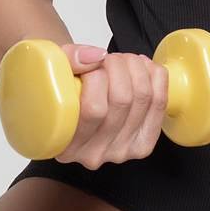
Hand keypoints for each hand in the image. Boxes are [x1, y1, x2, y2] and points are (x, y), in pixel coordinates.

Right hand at [54, 43, 168, 169]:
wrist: (69, 110)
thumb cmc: (59, 92)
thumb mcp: (50, 71)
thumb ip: (67, 60)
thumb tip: (95, 56)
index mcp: (65, 145)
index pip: (93, 108)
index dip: (97, 75)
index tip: (90, 62)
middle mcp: (94, 154)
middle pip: (122, 101)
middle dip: (118, 66)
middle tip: (107, 58)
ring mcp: (121, 152)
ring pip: (143, 98)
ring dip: (136, 68)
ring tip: (122, 60)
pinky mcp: (143, 144)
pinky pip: (159, 105)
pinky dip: (156, 78)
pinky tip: (143, 67)